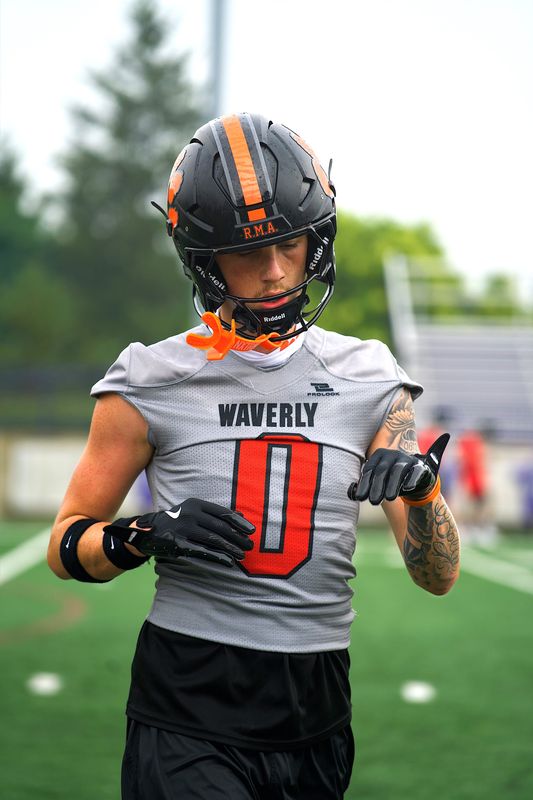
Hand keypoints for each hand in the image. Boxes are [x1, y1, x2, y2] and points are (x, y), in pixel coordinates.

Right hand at [104, 498, 254, 567]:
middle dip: (237, 538)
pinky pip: (202, 551)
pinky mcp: (178, 544)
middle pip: (220, 527)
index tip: (251, 531)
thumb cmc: (176, 521)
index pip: (222, 513)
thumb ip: (213, 513)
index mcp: (195, 504)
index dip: (238, 523)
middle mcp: (190, 514)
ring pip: (213, 540)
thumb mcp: (193, 511)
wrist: (147, 531)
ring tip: (242, 555)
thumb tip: (240, 516)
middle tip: (249, 546)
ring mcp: (183, 529)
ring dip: (230, 548)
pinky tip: (228, 561)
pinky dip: (217, 557)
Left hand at [347, 434, 449, 505]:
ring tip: (388, 499)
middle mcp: (392, 454)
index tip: (360, 498)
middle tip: (373, 502)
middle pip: (382, 470)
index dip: (364, 484)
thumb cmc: (390, 480)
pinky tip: (407, 489)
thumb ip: (363, 486)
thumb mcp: (377, 482)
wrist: (415, 478)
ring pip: (398, 471)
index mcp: (379, 455)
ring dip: (393, 485)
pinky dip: (411, 480)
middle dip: (377, 487)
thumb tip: (351, 494)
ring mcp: (407, 459)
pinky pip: (416, 472)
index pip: (369, 469)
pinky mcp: (420, 466)